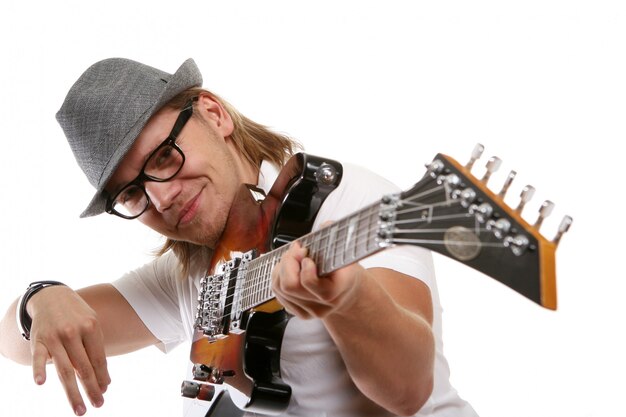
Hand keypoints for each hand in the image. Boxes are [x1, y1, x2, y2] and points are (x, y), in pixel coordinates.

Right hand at [28, 285, 110, 415]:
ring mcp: (55, 336)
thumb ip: (96, 351)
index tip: (104, 392)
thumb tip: (105, 381)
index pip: (98, 359)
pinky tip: (41, 382)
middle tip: (97, 405)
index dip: (102, 377)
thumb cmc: (77, 316)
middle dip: (92, 389)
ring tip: (80, 409)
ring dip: (73, 392)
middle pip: (84, 367)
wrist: (52, 297)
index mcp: (91, 327)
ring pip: (65, 369)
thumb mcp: (91, 326)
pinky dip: (39, 369)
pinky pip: (38, 357)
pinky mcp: (38, 340)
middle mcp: (73, 332)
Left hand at [271, 241, 363, 318]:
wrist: (348, 291)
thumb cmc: (345, 270)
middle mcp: (322, 305)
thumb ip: (335, 237)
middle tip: (297, 250)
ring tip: (293, 257)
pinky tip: (289, 269)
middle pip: (290, 286)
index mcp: (337, 291)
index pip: (310, 282)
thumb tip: (325, 226)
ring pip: (280, 289)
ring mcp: (310, 311)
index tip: (308, 256)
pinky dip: (278, 277)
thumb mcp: (345, 252)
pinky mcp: (299, 312)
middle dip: (288, 262)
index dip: (304, 266)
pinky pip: (278, 294)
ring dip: (282, 267)